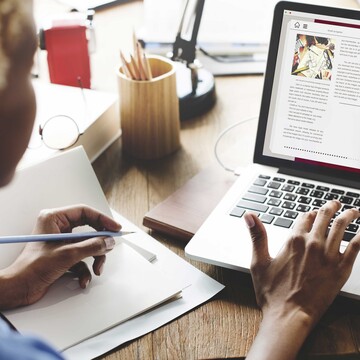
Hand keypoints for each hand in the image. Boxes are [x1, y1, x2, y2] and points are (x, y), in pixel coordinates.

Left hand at [0, 205, 120, 308]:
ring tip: (96, 269)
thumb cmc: (32, 268)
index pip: (85, 212)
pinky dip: (85, 270)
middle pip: (88, 229)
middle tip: (110, 246)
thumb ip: (91, 246)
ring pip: (87, 245)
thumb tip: (108, 242)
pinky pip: (81, 258)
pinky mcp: (63, 255)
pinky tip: (83, 280)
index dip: (102, 219)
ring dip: (94, 258)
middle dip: (99, 242)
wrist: (19, 289)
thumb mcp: (67, 255)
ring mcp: (61, 242)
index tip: (115, 228)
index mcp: (54, 219)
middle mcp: (58, 228)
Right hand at [244, 200, 359, 359]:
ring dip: (348, 216)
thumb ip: (257, 235)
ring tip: (353, 211)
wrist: (290, 316)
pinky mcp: (341, 270)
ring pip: (341, 227)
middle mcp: (313, 244)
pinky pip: (355, 248)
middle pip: (324, 217)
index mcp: (293, 240)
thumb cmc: (272, 293)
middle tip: (335, 203)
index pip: (305, 217)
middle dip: (330, 207)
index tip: (312, 213)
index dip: (309, 214)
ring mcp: (329, 256)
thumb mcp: (259, 262)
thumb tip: (249, 215)